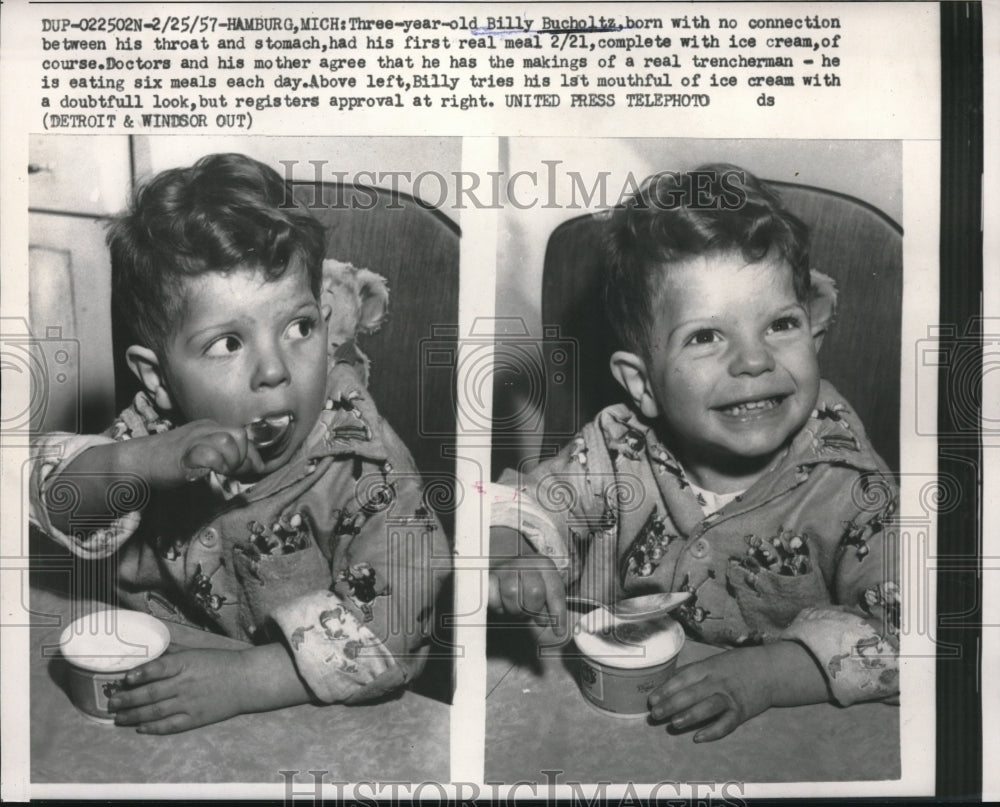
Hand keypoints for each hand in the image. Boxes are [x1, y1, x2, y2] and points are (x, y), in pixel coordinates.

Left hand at [108, 645, 252, 732]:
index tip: (126, 678)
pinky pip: (170, 725)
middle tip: (112, 703)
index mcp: (186, 664)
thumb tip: (149, 649)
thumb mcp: (196, 651)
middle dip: (127, 700)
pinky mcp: (195, 718)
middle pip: (151, 694)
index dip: (140, 674)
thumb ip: (173, 652)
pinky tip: (140, 728)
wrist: (246, 680)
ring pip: (155, 712)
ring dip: (133, 716)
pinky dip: (153, 728)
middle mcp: (185, 684)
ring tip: (119, 717)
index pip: (159, 668)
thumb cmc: (220, 663)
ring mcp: (189, 703)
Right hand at [147, 420, 264, 485]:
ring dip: (231, 461)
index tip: (250, 469)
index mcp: (210, 427)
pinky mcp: (184, 454)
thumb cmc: (172, 460)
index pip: (243, 435)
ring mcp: (193, 439)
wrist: (138, 461)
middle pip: (240, 435)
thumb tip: (257, 465)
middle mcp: (204, 429)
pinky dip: (215, 464)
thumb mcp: (204, 453)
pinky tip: (209, 472)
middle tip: (232, 471)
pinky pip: (208, 454)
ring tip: (221, 472)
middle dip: (243, 457)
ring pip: (228, 441)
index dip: (251, 455)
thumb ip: (228, 456)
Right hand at [489, 555, 567, 643]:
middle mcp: (526, 562)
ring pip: (512, 591)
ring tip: (516, 609)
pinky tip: (502, 605)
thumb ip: (558, 614)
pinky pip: (492, 593)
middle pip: (535, 591)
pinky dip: (497, 605)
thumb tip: (561, 631)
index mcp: (545, 565)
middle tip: (530, 614)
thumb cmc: (530, 603)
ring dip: (514, 608)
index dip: (558, 614)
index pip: (556, 591)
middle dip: (533, 609)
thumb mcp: (549, 607)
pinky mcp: (488, 576)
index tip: (559, 631)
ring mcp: (505, 567)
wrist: (507, 601)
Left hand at [647, 642, 828, 741]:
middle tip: (655, 715)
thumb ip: (691, 673)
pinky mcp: (741, 712)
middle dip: (671, 704)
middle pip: (692, 693)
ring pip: (708, 707)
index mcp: (708, 667)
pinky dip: (712, 731)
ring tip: (673, 724)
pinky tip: (698, 737)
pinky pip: (726, 724)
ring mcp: (730, 697)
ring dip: (689, 716)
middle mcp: (718, 681)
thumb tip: (665, 685)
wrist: (768, 671)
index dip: (666, 689)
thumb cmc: (734, 666)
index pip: (682, 678)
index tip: (651, 699)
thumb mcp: (712, 663)